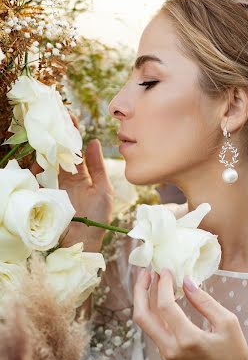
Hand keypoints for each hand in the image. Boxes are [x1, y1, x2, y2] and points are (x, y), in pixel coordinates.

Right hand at [30, 113, 113, 251]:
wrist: (84, 243)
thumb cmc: (98, 219)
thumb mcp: (103, 190)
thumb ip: (97, 167)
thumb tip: (94, 141)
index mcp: (80, 176)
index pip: (74, 150)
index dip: (71, 134)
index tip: (69, 115)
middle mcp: (64, 179)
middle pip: (56, 152)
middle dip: (54, 135)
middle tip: (52, 116)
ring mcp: (52, 186)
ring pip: (44, 161)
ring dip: (44, 147)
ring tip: (46, 129)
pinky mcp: (42, 195)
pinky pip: (34, 178)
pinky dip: (33, 167)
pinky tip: (36, 155)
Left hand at [133, 268, 247, 359]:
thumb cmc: (235, 354)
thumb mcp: (227, 322)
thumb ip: (204, 301)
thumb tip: (186, 281)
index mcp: (188, 340)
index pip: (165, 306)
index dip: (162, 285)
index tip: (166, 270)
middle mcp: (171, 349)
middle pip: (142, 316)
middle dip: (140, 291)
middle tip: (145, 272)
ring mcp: (166, 355)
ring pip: (145, 323)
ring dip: (144, 300)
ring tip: (149, 280)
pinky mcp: (166, 356)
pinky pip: (154, 330)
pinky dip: (153, 312)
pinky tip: (159, 298)